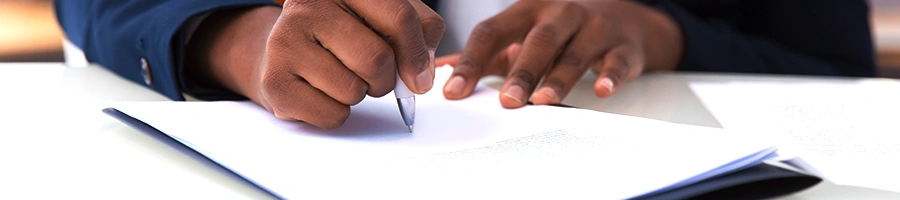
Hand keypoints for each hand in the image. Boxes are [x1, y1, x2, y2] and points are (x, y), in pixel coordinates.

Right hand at [185, 1, 444, 128]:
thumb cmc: (344, 33)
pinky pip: (332, 114)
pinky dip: (337, 113)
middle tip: (373, 75)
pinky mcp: (274, 80)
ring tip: (342, 77)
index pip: (399, 18)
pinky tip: (323, 92)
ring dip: (358, 95)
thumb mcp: (385, 18)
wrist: (287, 49)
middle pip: (377, 59)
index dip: (416, 54)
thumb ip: (419, 33)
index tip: (419, 78)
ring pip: (353, 90)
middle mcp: (308, 4)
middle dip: (385, 80)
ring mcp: (286, 40)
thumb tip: (420, 75)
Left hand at [440, 0, 681, 107]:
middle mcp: (560, 15)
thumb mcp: (520, 33)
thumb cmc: (560, 29)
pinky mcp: (623, 47)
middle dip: (521, 72)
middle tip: (506, 102)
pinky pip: (617, 61)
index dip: (471, 61)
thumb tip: (442, 73)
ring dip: (559, 78)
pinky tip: (602, 91)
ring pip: (575, 53)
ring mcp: (594, 29)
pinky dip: (610, 76)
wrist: (623, 16)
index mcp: (526, 11)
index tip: (454, 91)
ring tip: (544, 102)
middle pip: (538, 42)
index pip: (492, 31)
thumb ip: (484, 55)